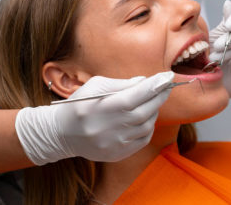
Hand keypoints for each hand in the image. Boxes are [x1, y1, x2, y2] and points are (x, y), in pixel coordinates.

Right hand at [15, 71, 173, 164]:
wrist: (63, 133)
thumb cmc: (79, 104)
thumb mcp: (96, 86)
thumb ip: (121, 84)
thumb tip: (144, 81)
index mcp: (105, 107)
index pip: (137, 94)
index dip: (155, 85)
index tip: (167, 76)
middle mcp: (111, 127)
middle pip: (146, 110)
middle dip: (159, 96)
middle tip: (165, 86)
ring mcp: (116, 143)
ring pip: (147, 125)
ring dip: (154, 110)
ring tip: (151, 101)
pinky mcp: (118, 153)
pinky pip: (143, 139)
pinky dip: (149, 126)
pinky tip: (145, 117)